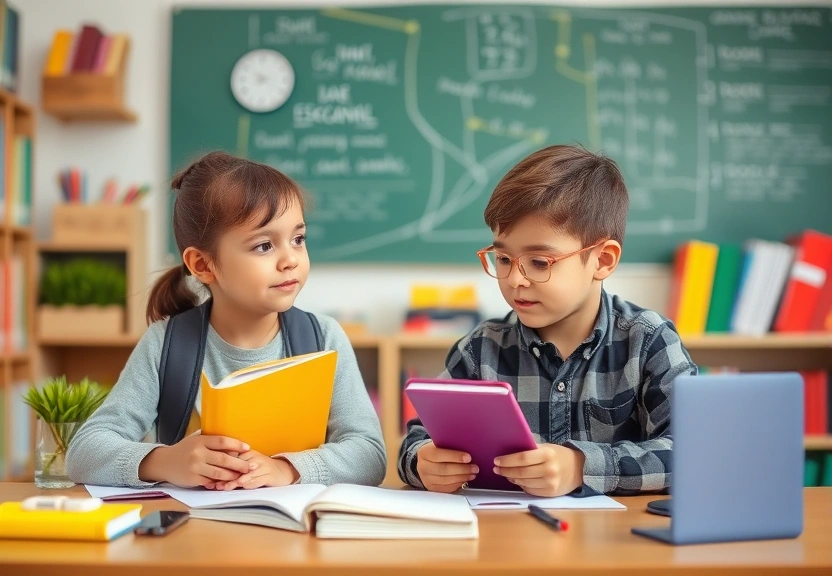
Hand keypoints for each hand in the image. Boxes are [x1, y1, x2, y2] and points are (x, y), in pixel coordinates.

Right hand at [139, 435, 254, 487]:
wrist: (164, 462)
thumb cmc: (184, 450)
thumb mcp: (196, 440)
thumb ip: (212, 442)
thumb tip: (234, 445)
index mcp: (201, 441)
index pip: (222, 441)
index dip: (236, 444)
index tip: (248, 448)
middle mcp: (198, 453)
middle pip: (224, 459)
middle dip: (240, 464)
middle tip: (252, 466)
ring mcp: (195, 467)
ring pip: (219, 472)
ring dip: (233, 475)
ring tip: (243, 476)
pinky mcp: (192, 479)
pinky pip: (210, 482)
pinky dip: (220, 483)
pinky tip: (228, 483)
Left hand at [211, 451, 299, 489]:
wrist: (282, 471)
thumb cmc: (260, 469)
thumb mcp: (246, 464)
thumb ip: (233, 466)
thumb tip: (212, 473)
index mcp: (247, 453)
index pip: (232, 457)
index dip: (221, 466)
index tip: (210, 474)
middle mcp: (254, 457)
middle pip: (238, 466)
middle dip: (226, 476)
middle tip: (215, 483)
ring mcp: (263, 466)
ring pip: (246, 474)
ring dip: (235, 481)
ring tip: (225, 487)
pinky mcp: (270, 475)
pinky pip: (258, 479)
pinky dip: (249, 483)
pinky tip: (242, 486)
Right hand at [416, 441, 477, 492]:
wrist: (426, 462)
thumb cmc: (437, 451)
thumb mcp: (440, 445)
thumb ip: (450, 446)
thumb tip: (468, 449)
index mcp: (425, 453)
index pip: (439, 455)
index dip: (454, 457)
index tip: (468, 457)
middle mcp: (423, 467)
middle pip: (443, 470)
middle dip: (462, 469)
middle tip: (474, 468)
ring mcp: (426, 479)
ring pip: (446, 480)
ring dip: (462, 477)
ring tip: (472, 474)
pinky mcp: (432, 488)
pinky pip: (446, 488)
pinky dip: (458, 484)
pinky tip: (465, 480)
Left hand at [493, 444, 584, 496]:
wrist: (579, 469)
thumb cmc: (559, 455)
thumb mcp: (547, 447)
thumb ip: (531, 449)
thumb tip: (509, 450)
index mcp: (547, 454)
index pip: (522, 458)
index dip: (507, 461)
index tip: (497, 460)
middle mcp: (549, 470)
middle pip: (521, 472)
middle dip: (506, 471)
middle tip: (497, 469)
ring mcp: (550, 483)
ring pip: (524, 482)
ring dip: (512, 478)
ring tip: (506, 474)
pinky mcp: (550, 493)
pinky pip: (530, 490)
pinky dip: (521, 485)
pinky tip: (517, 480)